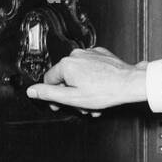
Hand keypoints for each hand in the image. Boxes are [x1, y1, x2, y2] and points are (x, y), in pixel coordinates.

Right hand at [26, 47, 146, 115]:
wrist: (130, 83)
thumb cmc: (106, 91)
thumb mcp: (73, 98)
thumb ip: (49, 94)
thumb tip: (31, 90)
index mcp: (66, 64)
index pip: (49, 80)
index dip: (52, 96)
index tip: (57, 105)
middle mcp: (76, 55)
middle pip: (65, 78)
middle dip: (71, 95)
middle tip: (80, 107)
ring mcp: (89, 53)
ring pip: (79, 74)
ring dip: (83, 90)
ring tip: (93, 103)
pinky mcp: (101, 55)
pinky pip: (90, 68)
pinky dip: (92, 80)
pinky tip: (99, 90)